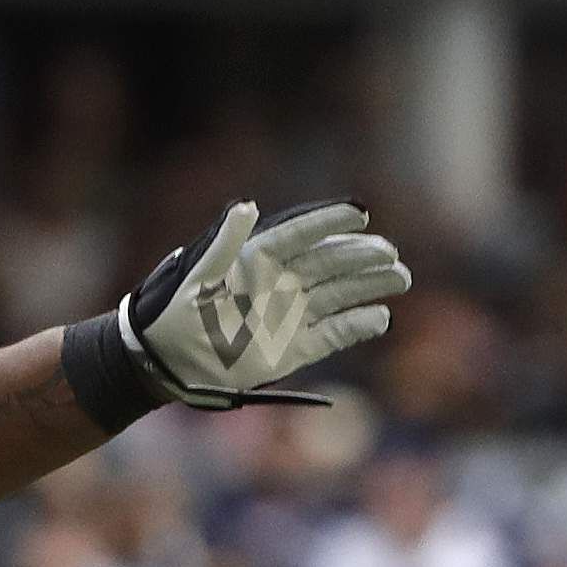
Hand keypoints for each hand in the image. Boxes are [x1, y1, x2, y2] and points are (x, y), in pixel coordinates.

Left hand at [114, 200, 411, 409]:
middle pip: (330, 264)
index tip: (361, 214)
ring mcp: (289, 316)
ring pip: (339, 295)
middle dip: (362, 257)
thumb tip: (246, 205)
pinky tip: (380, 317)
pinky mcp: (293, 350)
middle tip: (392, 255)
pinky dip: (356, 326)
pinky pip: (332, 335)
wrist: (168, 362)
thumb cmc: (178, 312)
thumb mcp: (199, 275)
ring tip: (399, 278)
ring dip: (368, 285)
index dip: (330, 223)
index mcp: (259, 260)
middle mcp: (280, 284)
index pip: (302, 235)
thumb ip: (225, 242)